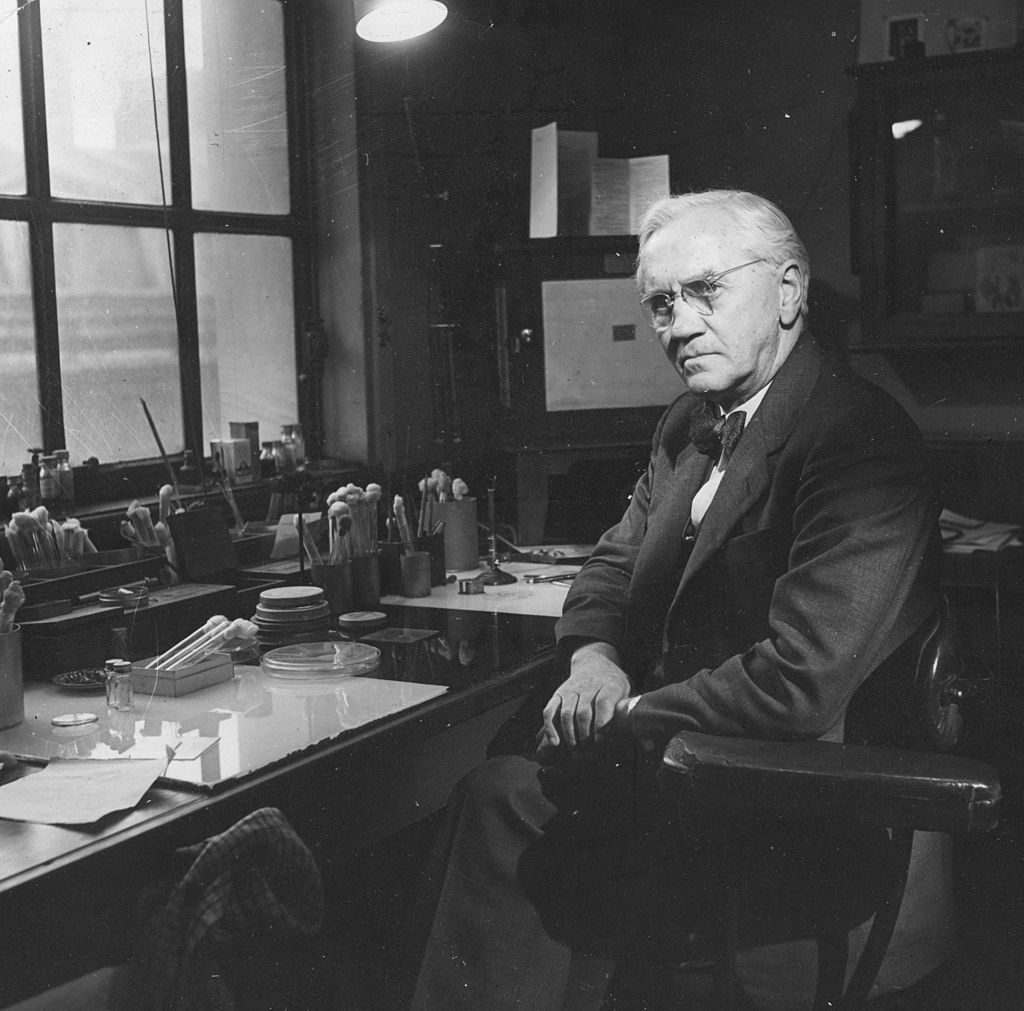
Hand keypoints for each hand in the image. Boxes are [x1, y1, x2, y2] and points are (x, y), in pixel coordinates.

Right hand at [537, 642, 630, 757]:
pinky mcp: (558, 693)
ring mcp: (571, 689)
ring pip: (567, 713)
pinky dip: (551, 728)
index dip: (602, 724)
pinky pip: (550, 711)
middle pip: (584, 712)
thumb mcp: (628, 694)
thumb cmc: (614, 685)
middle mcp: (588, 686)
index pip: (604, 704)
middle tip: (591, 755)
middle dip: (586, 737)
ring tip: (578, 753)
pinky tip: (555, 743)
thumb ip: (636, 719)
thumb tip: (650, 746)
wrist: (594, 662)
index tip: (602, 742)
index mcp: (610, 685)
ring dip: (571, 736)